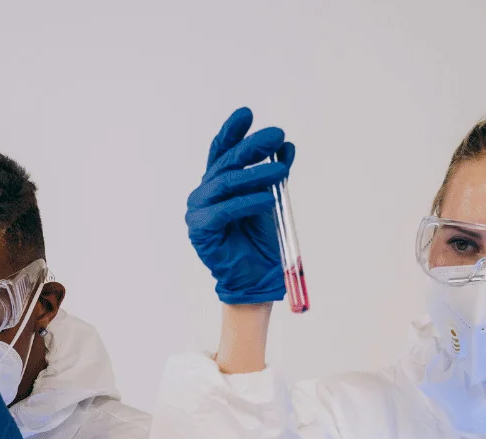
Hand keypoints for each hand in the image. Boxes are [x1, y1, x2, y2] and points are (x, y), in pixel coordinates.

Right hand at [187, 107, 294, 304]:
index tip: (247, 113)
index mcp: (218, 183)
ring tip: (281, 172)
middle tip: (276, 135)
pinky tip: (268, 200)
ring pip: (227, 184)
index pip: (222, 151)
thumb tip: (286, 146)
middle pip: (227, 163)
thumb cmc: (261, 240)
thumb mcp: (272, 198)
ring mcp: (199, 211)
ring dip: (256, 175)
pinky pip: (225, 211)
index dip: (233, 132)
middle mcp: (204, 193)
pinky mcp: (201, 231)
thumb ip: (275, 173)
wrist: (257, 277)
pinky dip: (247, 203)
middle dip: (252, 147)